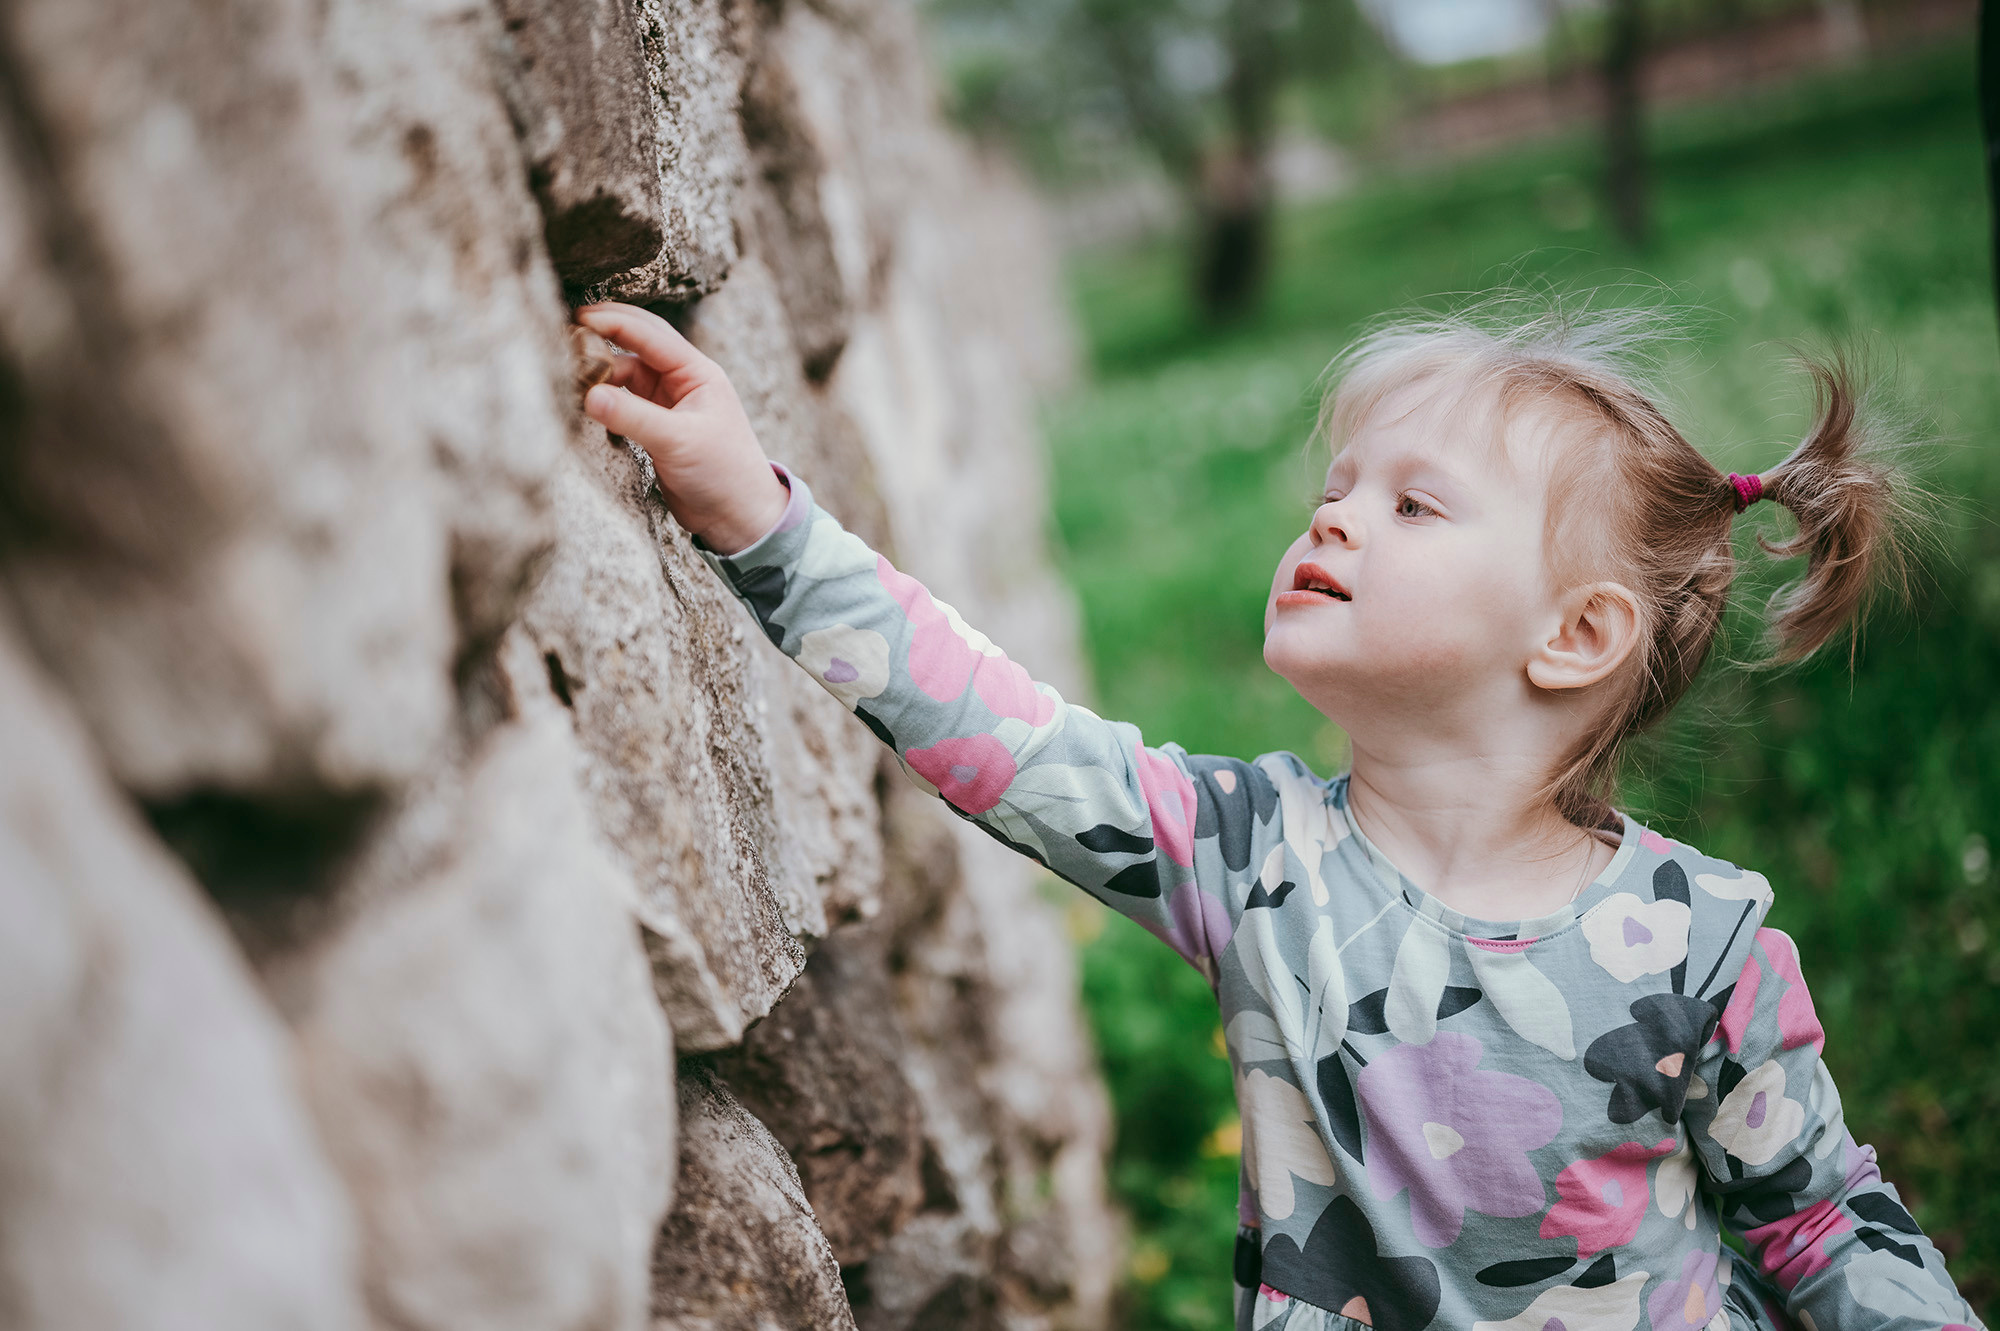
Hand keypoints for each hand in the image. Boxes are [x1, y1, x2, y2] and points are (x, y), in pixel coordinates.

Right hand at [574, 302, 789, 554]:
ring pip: (626, 376)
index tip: (578, 318)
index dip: (613, 322)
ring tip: (568, 375)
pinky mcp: (657, 428)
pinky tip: (583, 402)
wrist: (739, 518)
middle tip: (566, 332)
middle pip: (636, 346)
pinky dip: (604, 400)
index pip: (650, 335)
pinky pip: (624, 403)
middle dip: (604, 335)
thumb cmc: (724, 474)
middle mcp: (683, 382)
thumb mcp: (677, 441)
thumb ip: (632, 417)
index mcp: (697, 373)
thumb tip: (588, 395)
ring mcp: (669, 404)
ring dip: (600, 374)